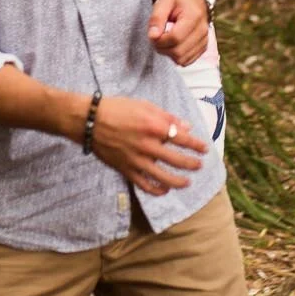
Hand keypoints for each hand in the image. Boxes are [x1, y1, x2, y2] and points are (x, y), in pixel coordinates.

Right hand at [88, 94, 206, 195]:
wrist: (89, 120)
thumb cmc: (117, 108)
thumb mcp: (144, 106)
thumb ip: (167, 117)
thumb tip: (187, 126)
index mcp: (154, 127)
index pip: (183, 139)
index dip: (197, 145)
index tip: (205, 149)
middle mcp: (148, 146)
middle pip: (177, 160)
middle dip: (192, 164)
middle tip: (199, 165)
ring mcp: (137, 160)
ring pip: (164, 178)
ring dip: (179, 182)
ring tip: (187, 183)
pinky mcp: (126, 169)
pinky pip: (145, 185)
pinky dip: (156, 190)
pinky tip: (164, 190)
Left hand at [148, 0, 208, 65]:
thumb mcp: (163, 2)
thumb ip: (156, 19)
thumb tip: (153, 37)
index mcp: (194, 16)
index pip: (175, 38)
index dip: (160, 40)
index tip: (153, 34)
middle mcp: (203, 30)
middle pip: (178, 52)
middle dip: (162, 48)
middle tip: (156, 37)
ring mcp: (205, 40)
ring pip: (182, 59)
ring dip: (168, 53)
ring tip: (164, 39)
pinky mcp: (203, 48)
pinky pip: (187, 61)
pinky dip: (176, 56)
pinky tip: (173, 44)